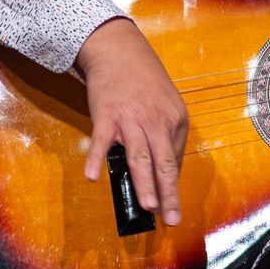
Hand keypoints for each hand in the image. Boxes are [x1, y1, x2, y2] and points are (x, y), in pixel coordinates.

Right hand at [76, 18, 188, 225]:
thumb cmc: (143, 80)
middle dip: (168, 193)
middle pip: (164, 162)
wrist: (118, 49)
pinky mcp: (107, 114)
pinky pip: (102, 140)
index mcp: (176, 119)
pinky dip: (96, 158)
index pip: (175, 159)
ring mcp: (131, 118)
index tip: (172, 206)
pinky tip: (93, 177)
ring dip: (144, 183)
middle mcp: (157, 120)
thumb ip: (165, 133)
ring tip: (148, 206)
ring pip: (140, 156)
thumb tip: (161, 167)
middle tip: (171, 218)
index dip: (172, 185)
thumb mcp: (166, 103)